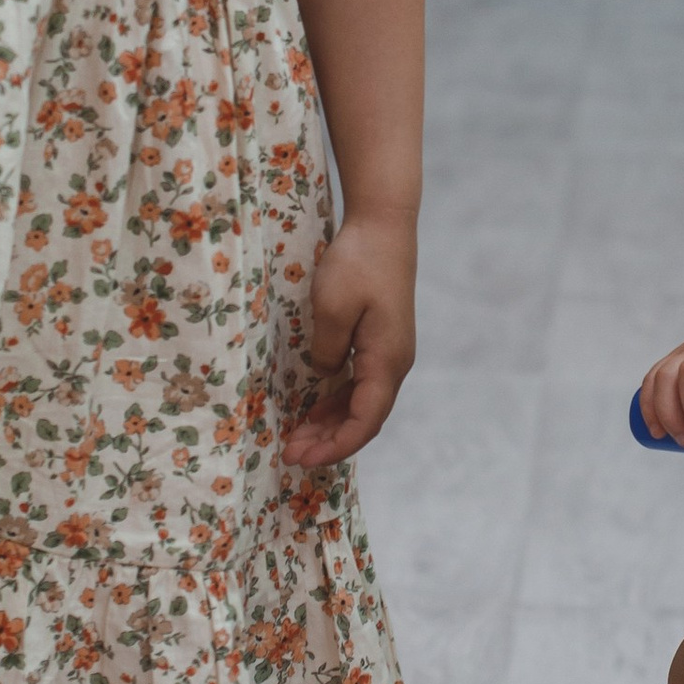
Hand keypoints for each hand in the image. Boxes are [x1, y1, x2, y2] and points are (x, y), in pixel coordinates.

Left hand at [284, 209, 416, 470]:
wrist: (384, 225)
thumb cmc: (358, 262)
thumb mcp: (331, 308)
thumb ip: (325, 351)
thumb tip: (323, 376)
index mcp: (387, 361)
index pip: (365, 421)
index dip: (335, 446)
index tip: (301, 458)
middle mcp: (394, 364)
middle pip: (364, 419)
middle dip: (328, 443)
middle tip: (289, 455)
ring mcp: (389, 353)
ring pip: (361, 404)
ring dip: (330, 425)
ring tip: (295, 439)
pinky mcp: (380, 341)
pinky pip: (359, 384)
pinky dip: (336, 403)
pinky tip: (313, 410)